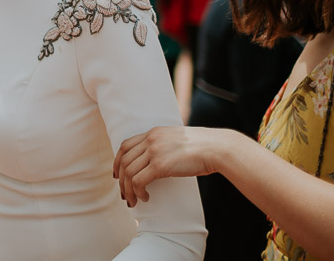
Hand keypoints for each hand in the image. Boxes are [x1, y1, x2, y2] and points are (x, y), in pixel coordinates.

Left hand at [112, 125, 229, 206]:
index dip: (118, 162)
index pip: (125, 146)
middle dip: (121, 180)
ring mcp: (154, 151)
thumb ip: (165, 146)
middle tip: (124, 194)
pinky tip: (145, 198)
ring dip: (128, 190)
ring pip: (129, 173)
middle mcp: (150, 140)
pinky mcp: (160, 165)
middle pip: (124, 161)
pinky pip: (138, 181)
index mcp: (153, 133)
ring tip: (133, 201)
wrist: (215, 148)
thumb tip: (158, 161)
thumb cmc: (202, 148)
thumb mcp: (178, 141)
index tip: (118, 175)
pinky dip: (138, 192)